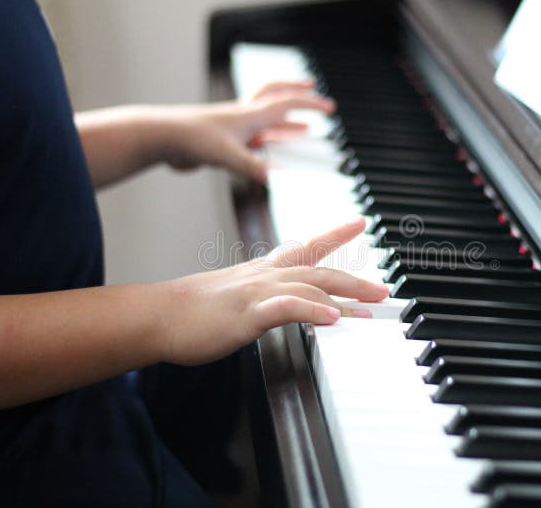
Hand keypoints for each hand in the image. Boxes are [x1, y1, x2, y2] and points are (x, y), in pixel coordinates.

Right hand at [158, 217, 386, 365]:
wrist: (157, 315)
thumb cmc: (192, 310)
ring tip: (372, 305)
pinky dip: (312, 310)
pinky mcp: (247, 314)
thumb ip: (261, 297)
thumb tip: (280, 305)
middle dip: (355, 279)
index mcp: (262, 270)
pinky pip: (286, 308)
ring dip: (345, 295)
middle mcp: (264, 276)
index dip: (335, 233)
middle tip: (383, 289)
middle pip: (319, 271)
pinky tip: (333, 318)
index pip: (306, 246)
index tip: (360, 222)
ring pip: (309, 285)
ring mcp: (256, 292)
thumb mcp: (233, 296)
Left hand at [160, 80, 334, 181]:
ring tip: (302, 130)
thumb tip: (277, 179)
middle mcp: (245, 117)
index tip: (331, 108)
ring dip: (287, 123)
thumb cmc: (191, 139)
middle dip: (297, 94)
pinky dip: (266, 141)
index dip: (311, 106)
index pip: (288, 104)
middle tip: (314, 91)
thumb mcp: (227, 156)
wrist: (162, 138)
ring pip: (267, 120)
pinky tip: (270, 152)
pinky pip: (253, 139)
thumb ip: (253, 167)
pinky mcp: (224, 142)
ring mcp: (234, 128)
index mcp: (251, 115)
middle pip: (277, 97)